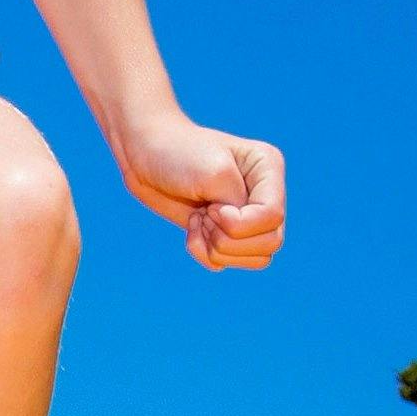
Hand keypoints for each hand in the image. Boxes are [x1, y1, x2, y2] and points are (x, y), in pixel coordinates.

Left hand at [117, 118, 286, 271]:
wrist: (143, 153)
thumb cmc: (176, 153)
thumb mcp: (214, 174)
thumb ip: (238, 205)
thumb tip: (240, 234)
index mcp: (268, 169)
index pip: (273, 216)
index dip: (240, 223)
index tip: (211, 206)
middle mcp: (264, 193)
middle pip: (270, 242)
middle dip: (229, 239)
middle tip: (205, 216)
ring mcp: (246, 215)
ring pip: (255, 258)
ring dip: (218, 248)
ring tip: (198, 222)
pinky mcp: (224, 233)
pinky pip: (228, 263)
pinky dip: (205, 254)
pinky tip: (191, 230)